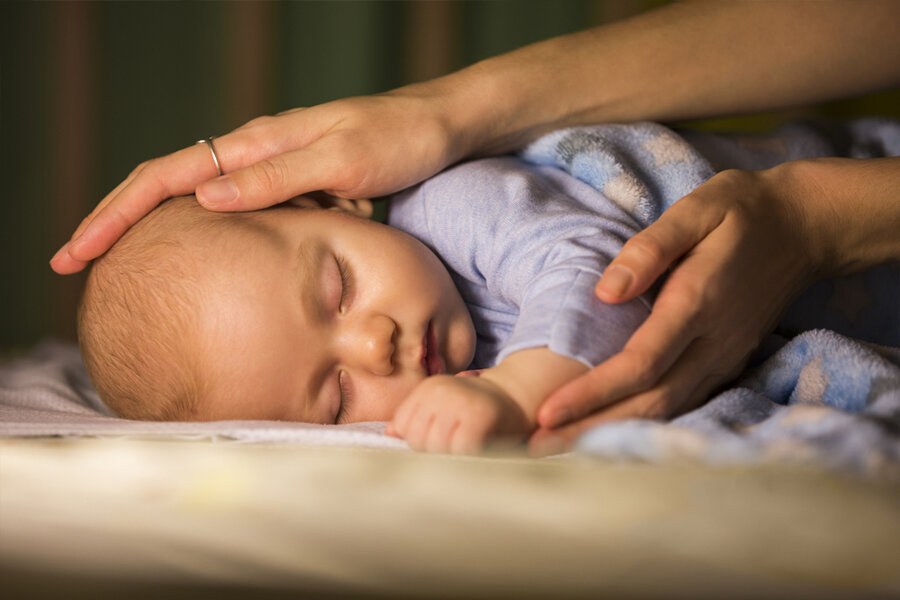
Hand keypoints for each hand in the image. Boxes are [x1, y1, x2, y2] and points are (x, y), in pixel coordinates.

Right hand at [50, 88, 464, 273]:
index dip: (116, 215)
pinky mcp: (293, 190)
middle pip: (166, 188)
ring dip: (152, 231)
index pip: (167, 176)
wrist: (439, 130)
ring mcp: (272, 173)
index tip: (76, 253)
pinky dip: (202, 236)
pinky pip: (235, 214)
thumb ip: (278, 179)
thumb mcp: (343, 161)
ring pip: (196, 202)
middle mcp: (255, 156)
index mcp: (258, 143)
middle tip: (74, 267)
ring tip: (115, 269)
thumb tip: (205, 200)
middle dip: (117, 224)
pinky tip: (193, 259)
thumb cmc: (398, 140)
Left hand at [386, 374, 531, 453]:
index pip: (402, 425)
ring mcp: (459, 403)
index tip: (440, 438)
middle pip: (417, 439)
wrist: (518, 397)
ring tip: (466, 448)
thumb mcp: (443, 408)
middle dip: (432, 452)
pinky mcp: (477, 419)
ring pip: (435, 448)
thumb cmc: (476, 410)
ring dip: (451, 457)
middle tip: (455, 446)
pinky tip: (478, 450)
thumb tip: (389, 432)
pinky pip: (459, 451)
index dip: (418, 440)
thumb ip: (416, 419)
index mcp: (428, 387)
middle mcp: (441, 391)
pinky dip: (468, 458)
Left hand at [530, 164, 830, 454]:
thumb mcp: (696, 210)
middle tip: (534, 449)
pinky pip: (681, 403)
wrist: (804, 228)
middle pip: (648, 402)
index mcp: (697, 303)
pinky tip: (607, 433)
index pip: (640, 363)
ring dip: (611, 435)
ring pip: (665, 411)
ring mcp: (723, 357)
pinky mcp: (726, 362)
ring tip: (558, 450)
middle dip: (590, 429)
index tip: (546, 413)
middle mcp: (713, 343)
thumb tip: (605, 293)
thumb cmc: (741, 212)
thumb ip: (650, 249)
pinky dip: (642, 425)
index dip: (592, 392)